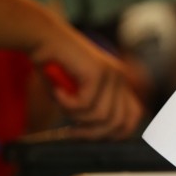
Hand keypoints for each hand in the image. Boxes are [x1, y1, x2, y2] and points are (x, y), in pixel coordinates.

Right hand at [33, 23, 144, 139]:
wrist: (42, 39)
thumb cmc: (54, 67)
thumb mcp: (76, 95)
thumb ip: (90, 112)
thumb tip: (96, 136)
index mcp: (120, 83)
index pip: (133, 116)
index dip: (116, 132)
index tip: (91, 135)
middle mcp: (121, 78)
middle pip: (119, 122)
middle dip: (93, 133)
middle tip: (71, 129)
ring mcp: (112, 74)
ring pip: (101, 116)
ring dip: (75, 116)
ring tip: (61, 101)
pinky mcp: (99, 72)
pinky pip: (85, 105)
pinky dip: (66, 103)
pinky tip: (57, 90)